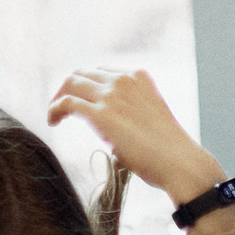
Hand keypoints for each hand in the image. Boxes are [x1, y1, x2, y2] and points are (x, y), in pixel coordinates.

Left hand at [48, 68, 223, 205]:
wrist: (181, 163)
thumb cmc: (171, 151)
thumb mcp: (151, 117)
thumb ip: (131, 112)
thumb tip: (111, 127)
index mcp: (139, 77)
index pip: (102, 72)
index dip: (87, 86)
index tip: (82, 102)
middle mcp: (123, 80)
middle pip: (83, 74)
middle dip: (69, 89)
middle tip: (63, 109)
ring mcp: (112, 96)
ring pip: (71, 84)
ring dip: (59, 98)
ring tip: (55, 117)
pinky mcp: (101, 115)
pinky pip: (67, 103)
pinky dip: (55, 109)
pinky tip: (53, 121)